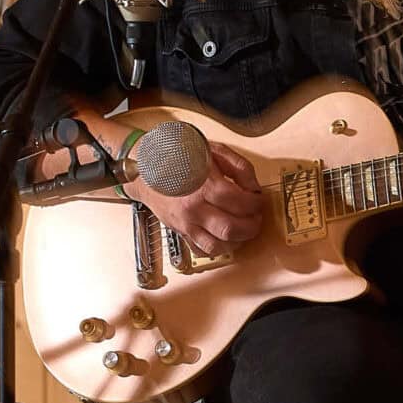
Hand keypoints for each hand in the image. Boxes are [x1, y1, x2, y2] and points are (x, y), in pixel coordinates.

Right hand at [155, 139, 264, 258]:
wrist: (145, 170)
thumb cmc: (177, 158)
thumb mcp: (212, 150)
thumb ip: (238, 166)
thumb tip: (254, 186)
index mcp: (203, 186)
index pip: (240, 203)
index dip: (255, 203)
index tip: (258, 200)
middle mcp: (193, 208)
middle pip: (231, 229)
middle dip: (251, 226)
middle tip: (255, 218)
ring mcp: (186, 224)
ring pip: (217, 246)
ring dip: (237, 241)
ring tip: (243, 230)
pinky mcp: (181, 233)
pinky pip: (202, 251)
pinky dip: (218, 248)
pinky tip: (225, 237)